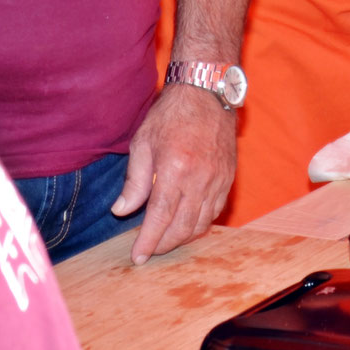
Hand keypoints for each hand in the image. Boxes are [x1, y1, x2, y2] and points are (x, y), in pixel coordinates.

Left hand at [111, 81, 236, 262]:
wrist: (207, 92)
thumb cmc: (171, 114)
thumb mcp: (143, 142)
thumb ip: (134, 181)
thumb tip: (122, 211)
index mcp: (175, 169)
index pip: (160, 217)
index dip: (148, 241)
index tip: (137, 258)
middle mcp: (200, 178)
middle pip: (182, 227)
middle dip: (164, 245)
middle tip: (149, 251)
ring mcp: (218, 179)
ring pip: (201, 223)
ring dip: (182, 238)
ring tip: (165, 240)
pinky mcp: (228, 178)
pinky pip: (215, 211)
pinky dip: (200, 224)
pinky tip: (186, 225)